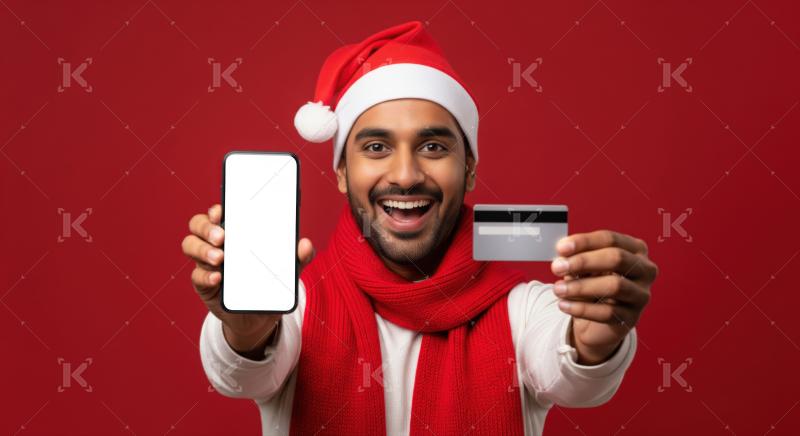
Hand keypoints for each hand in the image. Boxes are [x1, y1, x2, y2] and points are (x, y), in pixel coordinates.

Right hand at [181, 204, 314, 353]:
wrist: (260, 315)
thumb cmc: (270, 281)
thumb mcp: (288, 268)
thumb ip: (298, 256)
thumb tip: (305, 245)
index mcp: (235, 231)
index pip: (218, 213)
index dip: (216, 209)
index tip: (221, 211)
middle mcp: (217, 242)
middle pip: (198, 225)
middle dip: (206, 228)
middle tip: (222, 237)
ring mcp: (207, 262)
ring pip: (190, 246)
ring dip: (202, 249)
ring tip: (219, 258)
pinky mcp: (204, 284)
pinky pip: (197, 275)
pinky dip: (205, 275)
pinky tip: (218, 278)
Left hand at [550, 230, 657, 364]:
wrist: (597, 322)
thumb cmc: (592, 284)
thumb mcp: (584, 268)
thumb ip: (576, 258)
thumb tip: (562, 257)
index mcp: (635, 249)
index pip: (611, 239)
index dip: (584, 242)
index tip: (561, 248)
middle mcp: (644, 270)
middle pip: (617, 258)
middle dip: (584, 261)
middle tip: (557, 267)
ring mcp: (641, 295)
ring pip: (615, 286)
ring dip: (581, 287)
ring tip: (558, 289)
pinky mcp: (631, 318)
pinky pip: (607, 312)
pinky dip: (581, 308)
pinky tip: (563, 305)